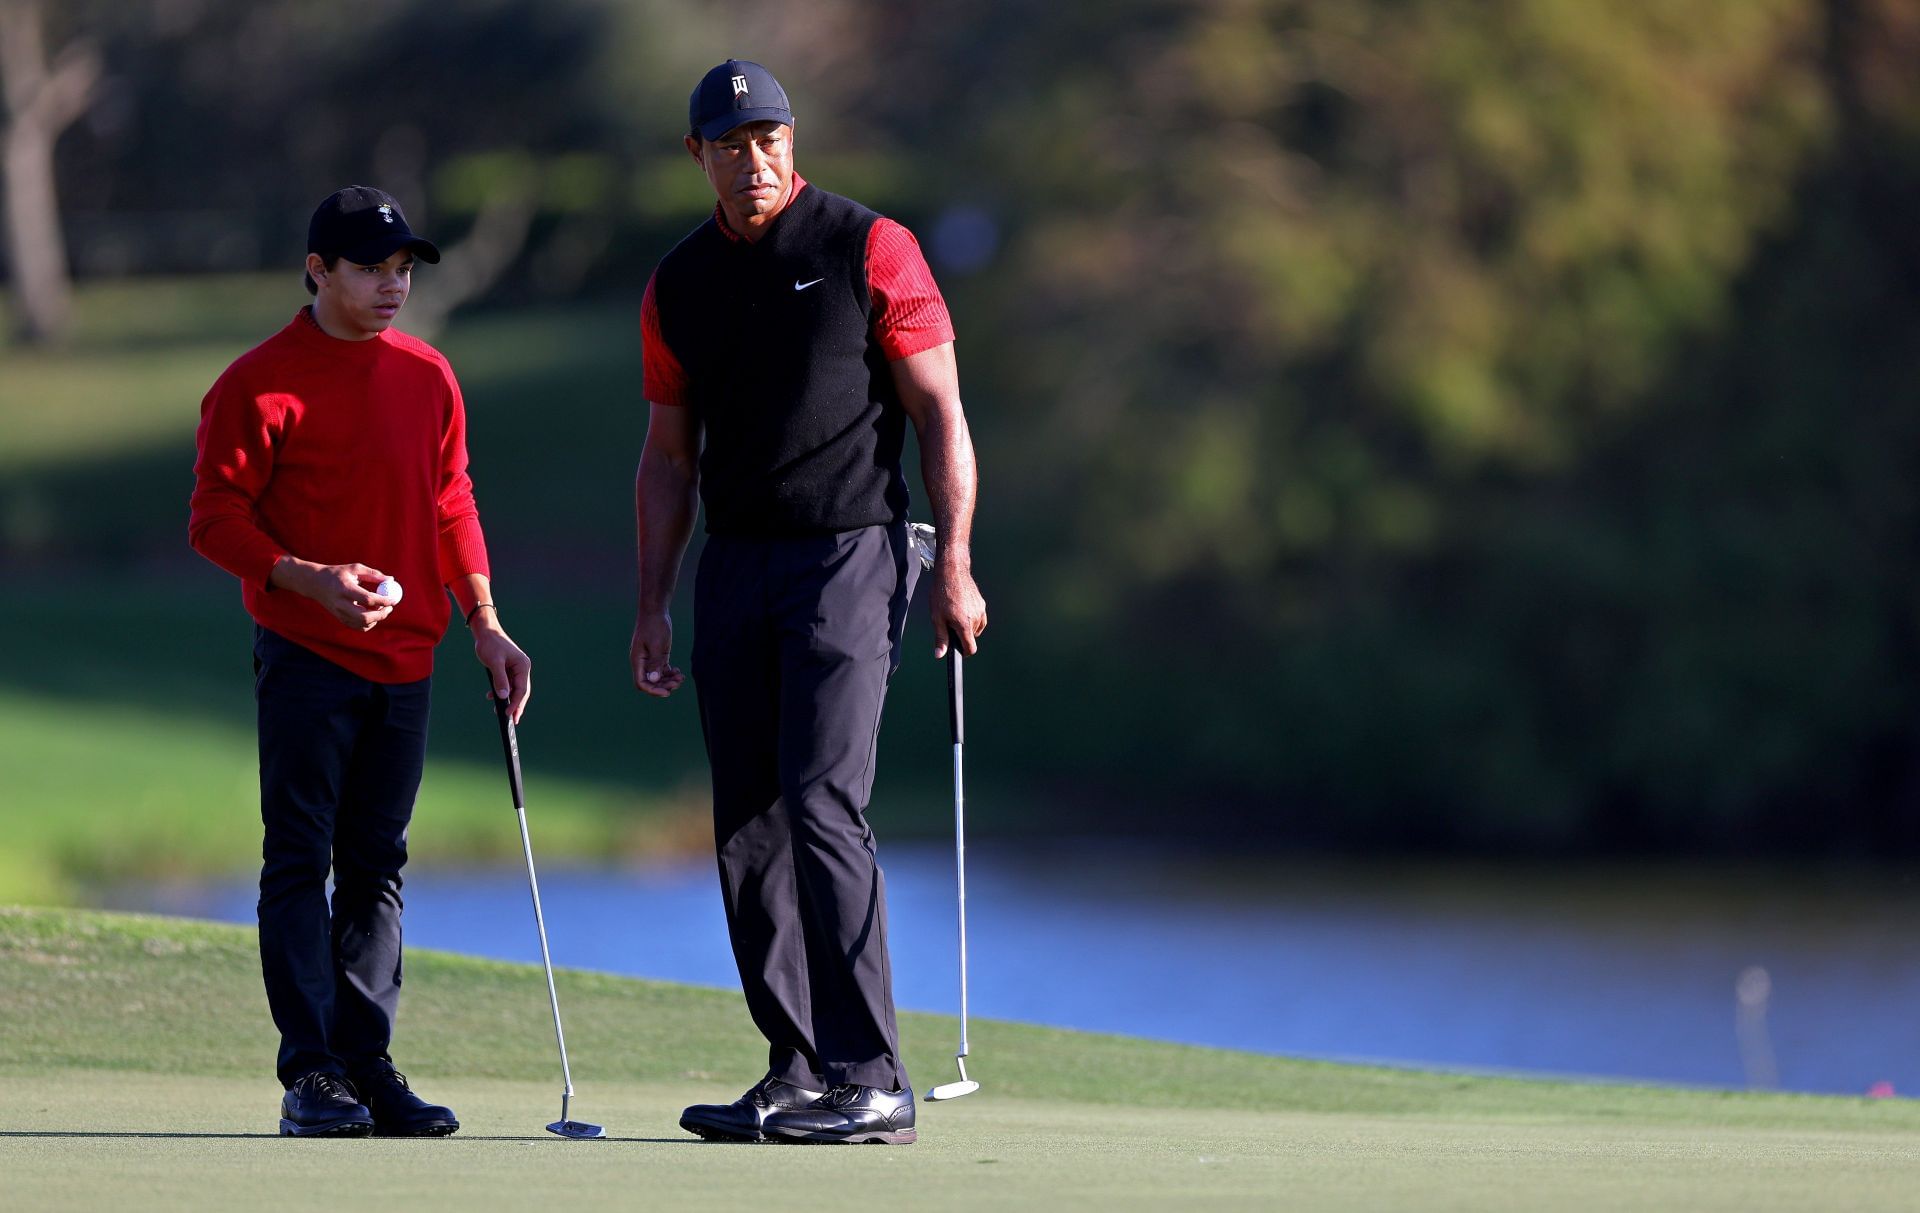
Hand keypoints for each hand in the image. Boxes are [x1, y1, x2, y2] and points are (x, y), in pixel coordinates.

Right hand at [274, 558, 395, 631]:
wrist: (315, 583)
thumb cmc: (338, 573)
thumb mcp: (354, 569)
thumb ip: (373, 574)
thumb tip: (391, 580)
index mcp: (344, 589)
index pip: (367, 599)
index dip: (383, 600)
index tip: (394, 599)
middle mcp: (340, 603)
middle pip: (364, 617)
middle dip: (381, 615)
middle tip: (390, 608)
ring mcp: (339, 613)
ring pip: (362, 624)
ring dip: (376, 619)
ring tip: (381, 609)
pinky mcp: (340, 619)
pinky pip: (358, 627)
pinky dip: (369, 623)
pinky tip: (373, 614)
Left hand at [472, 612, 531, 721]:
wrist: (485, 631)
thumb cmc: (490, 644)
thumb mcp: (494, 662)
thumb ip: (500, 680)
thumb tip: (504, 697)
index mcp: (523, 666)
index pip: (522, 689)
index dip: (516, 703)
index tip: (509, 715)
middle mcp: (522, 668)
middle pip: (521, 691)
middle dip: (516, 705)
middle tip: (512, 721)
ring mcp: (515, 668)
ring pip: (514, 688)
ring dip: (508, 700)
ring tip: (501, 713)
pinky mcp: (508, 669)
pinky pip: (507, 683)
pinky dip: (501, 691)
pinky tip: (491, 697)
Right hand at [630, 611, 684, 697]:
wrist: (655, 611)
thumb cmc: (654, 625)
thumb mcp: (656, 644)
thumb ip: (655, 662)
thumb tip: (654, 680)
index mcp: (637, 660)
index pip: (641, 682)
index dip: (653, 690)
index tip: (666, 693)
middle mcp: (642, 662)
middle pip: (651, 682)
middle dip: (664, 685)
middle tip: (678, 683)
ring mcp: (650, 660)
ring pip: (658, 677)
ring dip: (669, 680)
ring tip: (680, 677)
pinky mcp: (657, 656)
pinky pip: (662, 670)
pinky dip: (670, 673)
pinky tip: (678, 672)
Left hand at [929, 559, 986, 657]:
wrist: (952, 572)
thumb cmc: (942, 593)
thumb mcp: (937, 618)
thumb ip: (941, 638)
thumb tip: (940, 655)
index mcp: (965, 624)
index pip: (971, 648)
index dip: (964, 652)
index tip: (958, 651)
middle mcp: (976, 618)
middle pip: (972, 637)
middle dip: (962, 635)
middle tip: (949, 624)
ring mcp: (981, 610)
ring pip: (976, 628)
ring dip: (967, 626)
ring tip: (954, 614)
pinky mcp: (982, 603)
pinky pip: (979, 617)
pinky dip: (972, 618)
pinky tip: (961, 609)